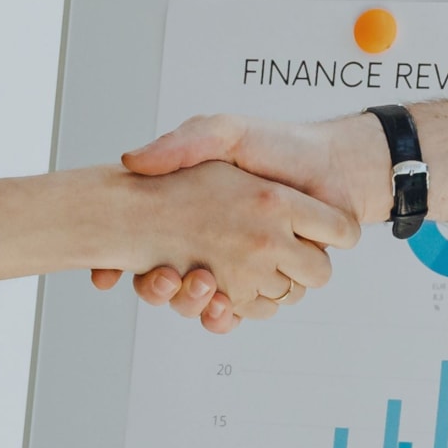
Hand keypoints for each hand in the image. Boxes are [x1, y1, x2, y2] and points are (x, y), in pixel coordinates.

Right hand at [100, 112, 393, 319]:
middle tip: (166, 277)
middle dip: (161, 292)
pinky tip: (224, 304)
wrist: (337, 167)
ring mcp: (243, 269)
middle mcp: (212, 247)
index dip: (118, 265)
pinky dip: (233, 314)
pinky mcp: (273, 284)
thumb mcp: (225, 133)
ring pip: (203, 304)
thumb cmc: (279, 145)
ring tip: (200, 285)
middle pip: (168, 288)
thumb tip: (132, 161)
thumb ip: (182, 144)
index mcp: (193, 216)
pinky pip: (245, 312)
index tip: (110, 272)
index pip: (140, 250)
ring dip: (195, 304)